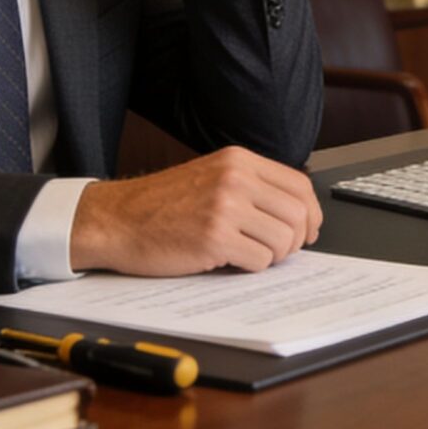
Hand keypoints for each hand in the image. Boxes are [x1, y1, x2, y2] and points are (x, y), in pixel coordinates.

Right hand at [69, 147, 322, 273]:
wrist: (115, 220)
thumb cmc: (160, 205)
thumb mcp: (211, 177)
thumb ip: (250, 185)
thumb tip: (296, 211)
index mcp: (239, 161)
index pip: (300, 185)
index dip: (311, 214)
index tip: (308, 230)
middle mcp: (236, 178)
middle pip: (298, 214)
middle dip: (296, 240)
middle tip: (280, 251)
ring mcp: (225, 207)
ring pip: (283, 239)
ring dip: (274, 256)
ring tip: (252, 255)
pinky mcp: (214, 238)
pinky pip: (259, 259)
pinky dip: (253, 267)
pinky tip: (232, 261)